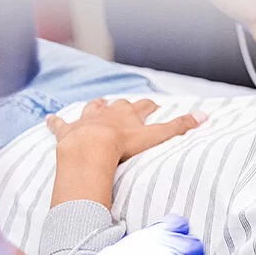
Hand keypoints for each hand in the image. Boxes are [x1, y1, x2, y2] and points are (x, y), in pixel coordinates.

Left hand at [46, 99, 206, 161]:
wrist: (90, 149)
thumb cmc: (123, 144)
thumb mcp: (156, 137)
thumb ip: (180, 127)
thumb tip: (206, 116)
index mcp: (129, 114)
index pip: (143, 107)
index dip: (150, 106)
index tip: (155, 105)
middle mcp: (108, 113)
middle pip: (118, 105)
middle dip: (123, 105)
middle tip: (126, 106)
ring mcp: (86, 120)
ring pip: (92, 109)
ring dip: (95, 108)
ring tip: (98, 105)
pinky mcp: (67, 132)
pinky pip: (59, 125)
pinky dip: (55, 122)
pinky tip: (49, 118)